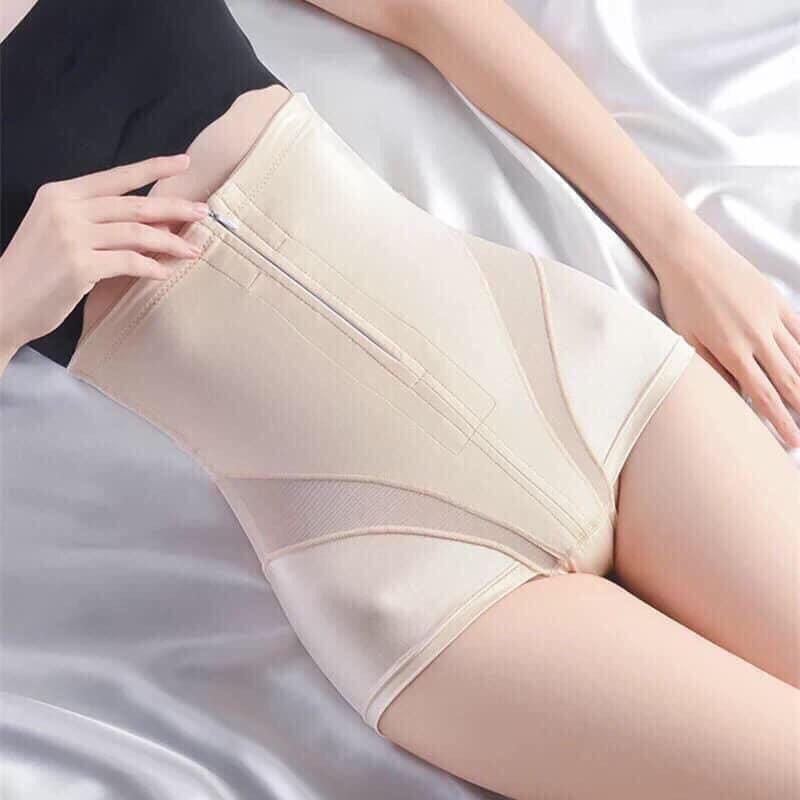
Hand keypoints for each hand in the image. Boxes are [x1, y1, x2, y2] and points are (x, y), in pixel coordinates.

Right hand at [0, 154, 208, 368]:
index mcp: (60, 194)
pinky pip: (128, 262)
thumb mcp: (58, 231)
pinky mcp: (79, 266)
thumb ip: (95, 221)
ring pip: (137, 233)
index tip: (184, 163)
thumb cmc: (35, 269)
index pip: (116, 177)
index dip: (154, 168)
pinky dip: (152, 267)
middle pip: (134, 205)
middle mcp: (66, 209)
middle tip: (204, 214)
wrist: (1, 302)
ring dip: (171, 243)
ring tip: (193, 250)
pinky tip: (165, 272)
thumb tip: (150, 222)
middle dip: (174, 209)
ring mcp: (72, 237)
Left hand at [650, 218, 799, 447]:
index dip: (779, 421)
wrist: (689, 255)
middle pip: (789, 380)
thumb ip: (709, 368)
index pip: (763, 395)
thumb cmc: (680, 299)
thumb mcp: (684, 339)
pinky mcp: (776, 299)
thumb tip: (731, 394)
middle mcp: (756, 337)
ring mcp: (770, 317)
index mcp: (731, 351)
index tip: (791, 442)